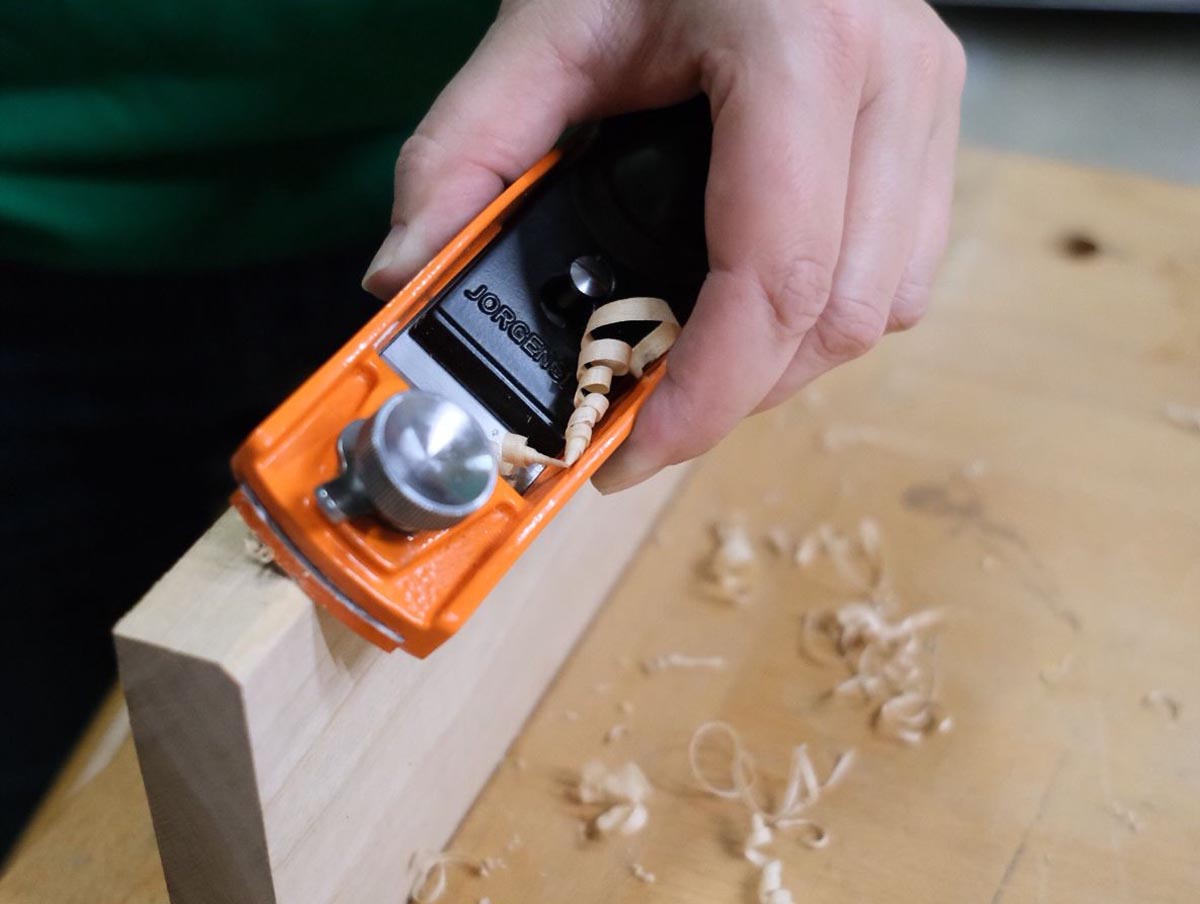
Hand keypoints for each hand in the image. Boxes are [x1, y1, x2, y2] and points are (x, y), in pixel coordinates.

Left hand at [363, 0, 965, 491]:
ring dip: (783, 363)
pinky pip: (904, 270)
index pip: (775, 271)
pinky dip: (825, 318)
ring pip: (883, 306)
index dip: (707, 393)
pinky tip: (755, 305)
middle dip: (736, 393)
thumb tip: (402, 276)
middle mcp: (892, 73)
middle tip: (646, 413)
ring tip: (696, 362)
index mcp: (797, 41)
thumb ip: (462, 152)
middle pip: (838, 312)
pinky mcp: (935, 119)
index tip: (631, 450)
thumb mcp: (543, 28)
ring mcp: (928, 97)